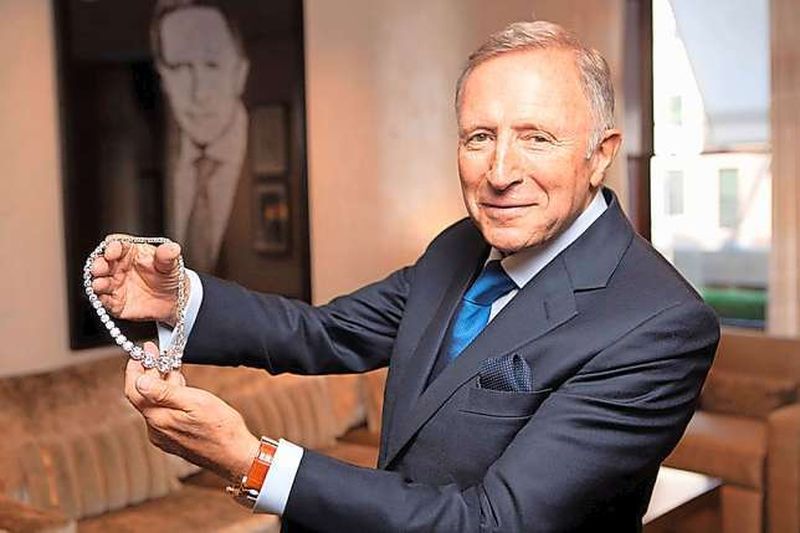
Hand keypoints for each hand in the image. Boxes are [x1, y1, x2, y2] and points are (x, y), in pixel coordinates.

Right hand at [91, 234, 186, 324]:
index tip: (111, 251)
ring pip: (100, 282)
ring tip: (99, 284)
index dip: (112, 247)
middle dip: (98, 264)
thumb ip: (168, 256)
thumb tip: (172, 248)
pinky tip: (105, 299)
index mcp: (130, 252)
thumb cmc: (169, 275)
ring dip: (97, 282)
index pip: (117, 245)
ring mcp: (115, 284)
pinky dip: (102, 300)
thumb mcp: (171, 264)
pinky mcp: (115, 302)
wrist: (174, 300)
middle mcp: (118, 266)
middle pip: (102, 262)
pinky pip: (105, 301)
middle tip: (98, 268)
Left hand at [124, 343, 259, 481]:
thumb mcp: (196, 402)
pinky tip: (178, 388)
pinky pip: (163, 412)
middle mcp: (157, 429)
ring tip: (170, 366)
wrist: (235, 455)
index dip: (135, 368)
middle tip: (157, 353)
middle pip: (143, 395)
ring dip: (159, 383)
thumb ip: (165, 392)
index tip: (143, 352)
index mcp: (159, 418)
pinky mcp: (173, 438)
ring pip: (154, 403)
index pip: (134, 390)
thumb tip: (139, 381)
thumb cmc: (222, 428)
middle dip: (149, 372)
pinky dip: (167, 396)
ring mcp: (164, 435)